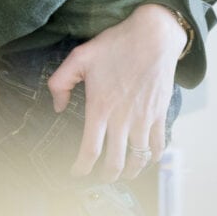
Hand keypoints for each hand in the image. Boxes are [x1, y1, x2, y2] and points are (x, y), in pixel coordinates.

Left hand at [47, 3, 185, 181]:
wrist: (152, 37)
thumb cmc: (114, 45)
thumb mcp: (78, 57)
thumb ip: (60, 83)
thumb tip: (56, 107)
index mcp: (100, 107)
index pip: (90, 149)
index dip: (82, 166)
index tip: (76, 173)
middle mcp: (123, 119)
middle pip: (115, 161)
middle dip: (105, 175)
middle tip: (98, 178)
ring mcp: (144, 118)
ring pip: (138, 158)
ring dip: (129, 171)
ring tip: (121, 173)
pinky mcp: (160, 114)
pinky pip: (158, 145)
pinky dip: (152, 157)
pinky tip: (145, 158)